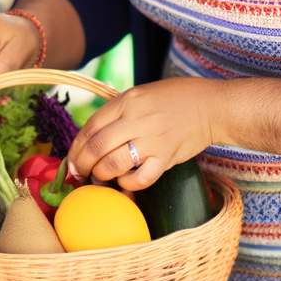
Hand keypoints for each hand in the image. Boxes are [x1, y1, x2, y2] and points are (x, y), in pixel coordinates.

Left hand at [67, 78, 218, 189]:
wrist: (209, 106)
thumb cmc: (170, 100)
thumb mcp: (138, 96)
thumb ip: (116, 113)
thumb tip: (91, 138)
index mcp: (125, 102)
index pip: (90, 126)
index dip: (76, 147)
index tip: (71, 160)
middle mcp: (136, 120)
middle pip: (98, 146)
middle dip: (83, 164)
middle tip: (79, 174)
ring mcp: (153, 140)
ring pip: (114, 163)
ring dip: (101, 175)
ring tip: (99, 177)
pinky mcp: (167, 157)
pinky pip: (141, 178)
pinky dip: (128, 184)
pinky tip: (124, 182)